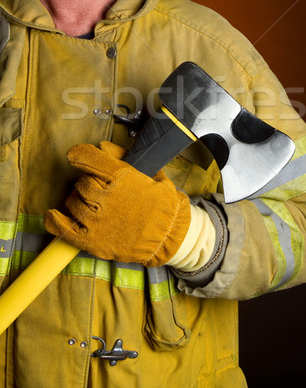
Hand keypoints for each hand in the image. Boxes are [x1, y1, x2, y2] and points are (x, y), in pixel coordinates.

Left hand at [44, 142, 190, 266]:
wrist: (169, 237)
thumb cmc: (163, 206)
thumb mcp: (151, 174)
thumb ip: (124, 158)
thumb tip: (103, 147)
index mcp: (120, 177)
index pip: (88, 157)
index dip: (80, 154)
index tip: (76, 155)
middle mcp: (105, 196)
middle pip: (81, 181)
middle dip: (87, 181)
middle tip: (99, 188)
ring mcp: (96, 219)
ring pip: (72, 201)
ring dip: (78, 200)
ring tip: (92, 204)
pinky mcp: (91, 240)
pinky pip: (63, 228)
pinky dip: (54, 220)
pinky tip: (54, 215)